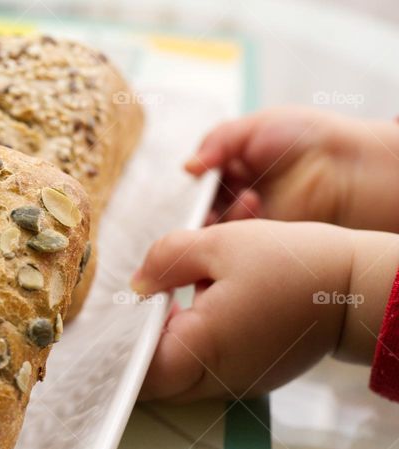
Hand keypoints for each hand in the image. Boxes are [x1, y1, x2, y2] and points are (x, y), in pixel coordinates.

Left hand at [131, 219, 398, 401]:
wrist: (359, 288)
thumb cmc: (295, 265)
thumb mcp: (219, 244)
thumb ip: (165, 260)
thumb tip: (136, 282)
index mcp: (200, 350)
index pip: (136, 372)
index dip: (114, 350)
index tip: (104, 324)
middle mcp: (214, 379)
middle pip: (152, 381)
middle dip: (135, 348)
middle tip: (127, 311)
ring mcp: (233, 383)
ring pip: (177, 377)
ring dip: (163, 344)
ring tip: (162, 302)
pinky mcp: (249, 377)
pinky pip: (204, 370)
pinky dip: (190, 345)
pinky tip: (194, 307)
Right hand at [187, 107, 398, 232]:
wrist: (344, 165)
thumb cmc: (305, 137)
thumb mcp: (253, 127)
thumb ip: (216, 142)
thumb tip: (186, 167)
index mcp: (231, 166)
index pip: (198, 182)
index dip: (192, 184)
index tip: (193, 181)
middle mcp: (235, 192)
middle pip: (202, 207)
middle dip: (202, 204)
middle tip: (209, 199)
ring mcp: (247, 216)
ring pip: (215, 225)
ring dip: (221, 212)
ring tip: (247, 196)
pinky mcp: (260, 236)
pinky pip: (235, 239)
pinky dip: (238, 224)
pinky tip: (255, 205)